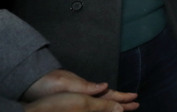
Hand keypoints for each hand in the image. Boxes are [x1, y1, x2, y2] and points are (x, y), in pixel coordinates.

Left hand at [23, 70, 137, 110]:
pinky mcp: (68, 100)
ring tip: (122, 106)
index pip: (108, 93)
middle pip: (106, 97)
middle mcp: (83, 91)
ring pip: (99, 101)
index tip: (135, 98)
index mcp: (86, 88)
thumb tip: (106, 86)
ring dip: (112, 103)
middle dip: (121, 101)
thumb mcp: (67, 84)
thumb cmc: (46, 82)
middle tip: (135, 105)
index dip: (121, 97)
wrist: (29, 80)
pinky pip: (90, 105)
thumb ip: (86, 86)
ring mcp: (76, 95)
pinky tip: (99, 107)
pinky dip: (99, 106)